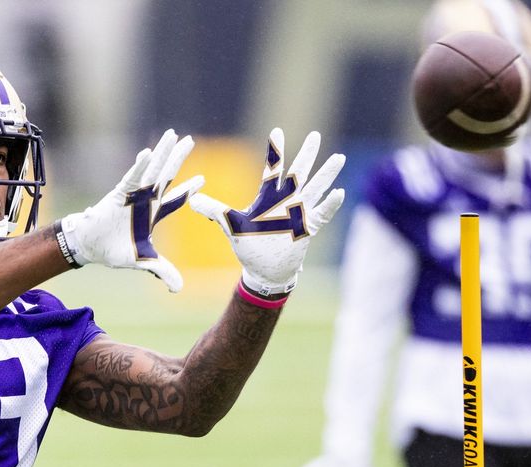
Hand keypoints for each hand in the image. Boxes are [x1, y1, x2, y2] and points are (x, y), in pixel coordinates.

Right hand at [59, 129, 203, 292]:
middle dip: (177, 157)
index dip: (188, 189)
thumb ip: (162, 271)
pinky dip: (140, 166)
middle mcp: (145, 200)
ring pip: (152, 170)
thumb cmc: (113, 250)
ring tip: (172, 135)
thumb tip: (178, 289)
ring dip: (162, 153)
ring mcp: (133, 194)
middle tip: (189, 140)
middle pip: (166, 175)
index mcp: (152, 213)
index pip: (175, 199)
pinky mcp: (118, 194)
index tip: (202, 179)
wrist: (90, 247)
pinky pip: (132, 177)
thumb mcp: (143, 262)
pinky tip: (148, 153)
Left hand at [189, 128, 344, 294]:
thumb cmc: (250, 246)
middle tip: (315, 135)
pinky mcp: (307, 230)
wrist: (265, 270)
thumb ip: (213, 211)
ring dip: (326, 175)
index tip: (277, 131)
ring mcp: (299, 215)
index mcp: (268, 199)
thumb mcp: (231, 226)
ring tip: (338, 157)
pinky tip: (339, 192)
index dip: (275, 151)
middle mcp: (286, 203)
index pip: (272, 170)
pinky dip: (330, 205)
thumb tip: (191, 200)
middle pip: (298, 174)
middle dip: (306, 155)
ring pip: (314, 190)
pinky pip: (321, 215)